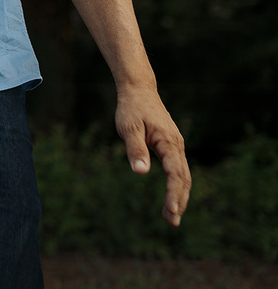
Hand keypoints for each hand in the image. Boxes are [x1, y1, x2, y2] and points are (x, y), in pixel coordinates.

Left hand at [115, 84, 189, 225]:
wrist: (139, 89)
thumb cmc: (131, 108)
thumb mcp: (128, 127)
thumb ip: (135, 149)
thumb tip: (140, 172)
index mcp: (168, 142)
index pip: (175, 173)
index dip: (173, 193)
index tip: (171, 210)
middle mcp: (176, 146)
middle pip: (183, 178)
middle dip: (179, 201)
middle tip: (172, 222)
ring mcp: (175, 146)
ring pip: (182, 175)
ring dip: (179, 196)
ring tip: (171, 217)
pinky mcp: (170, 146)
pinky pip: (177, 169)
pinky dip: (176, 185)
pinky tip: (170, 197)